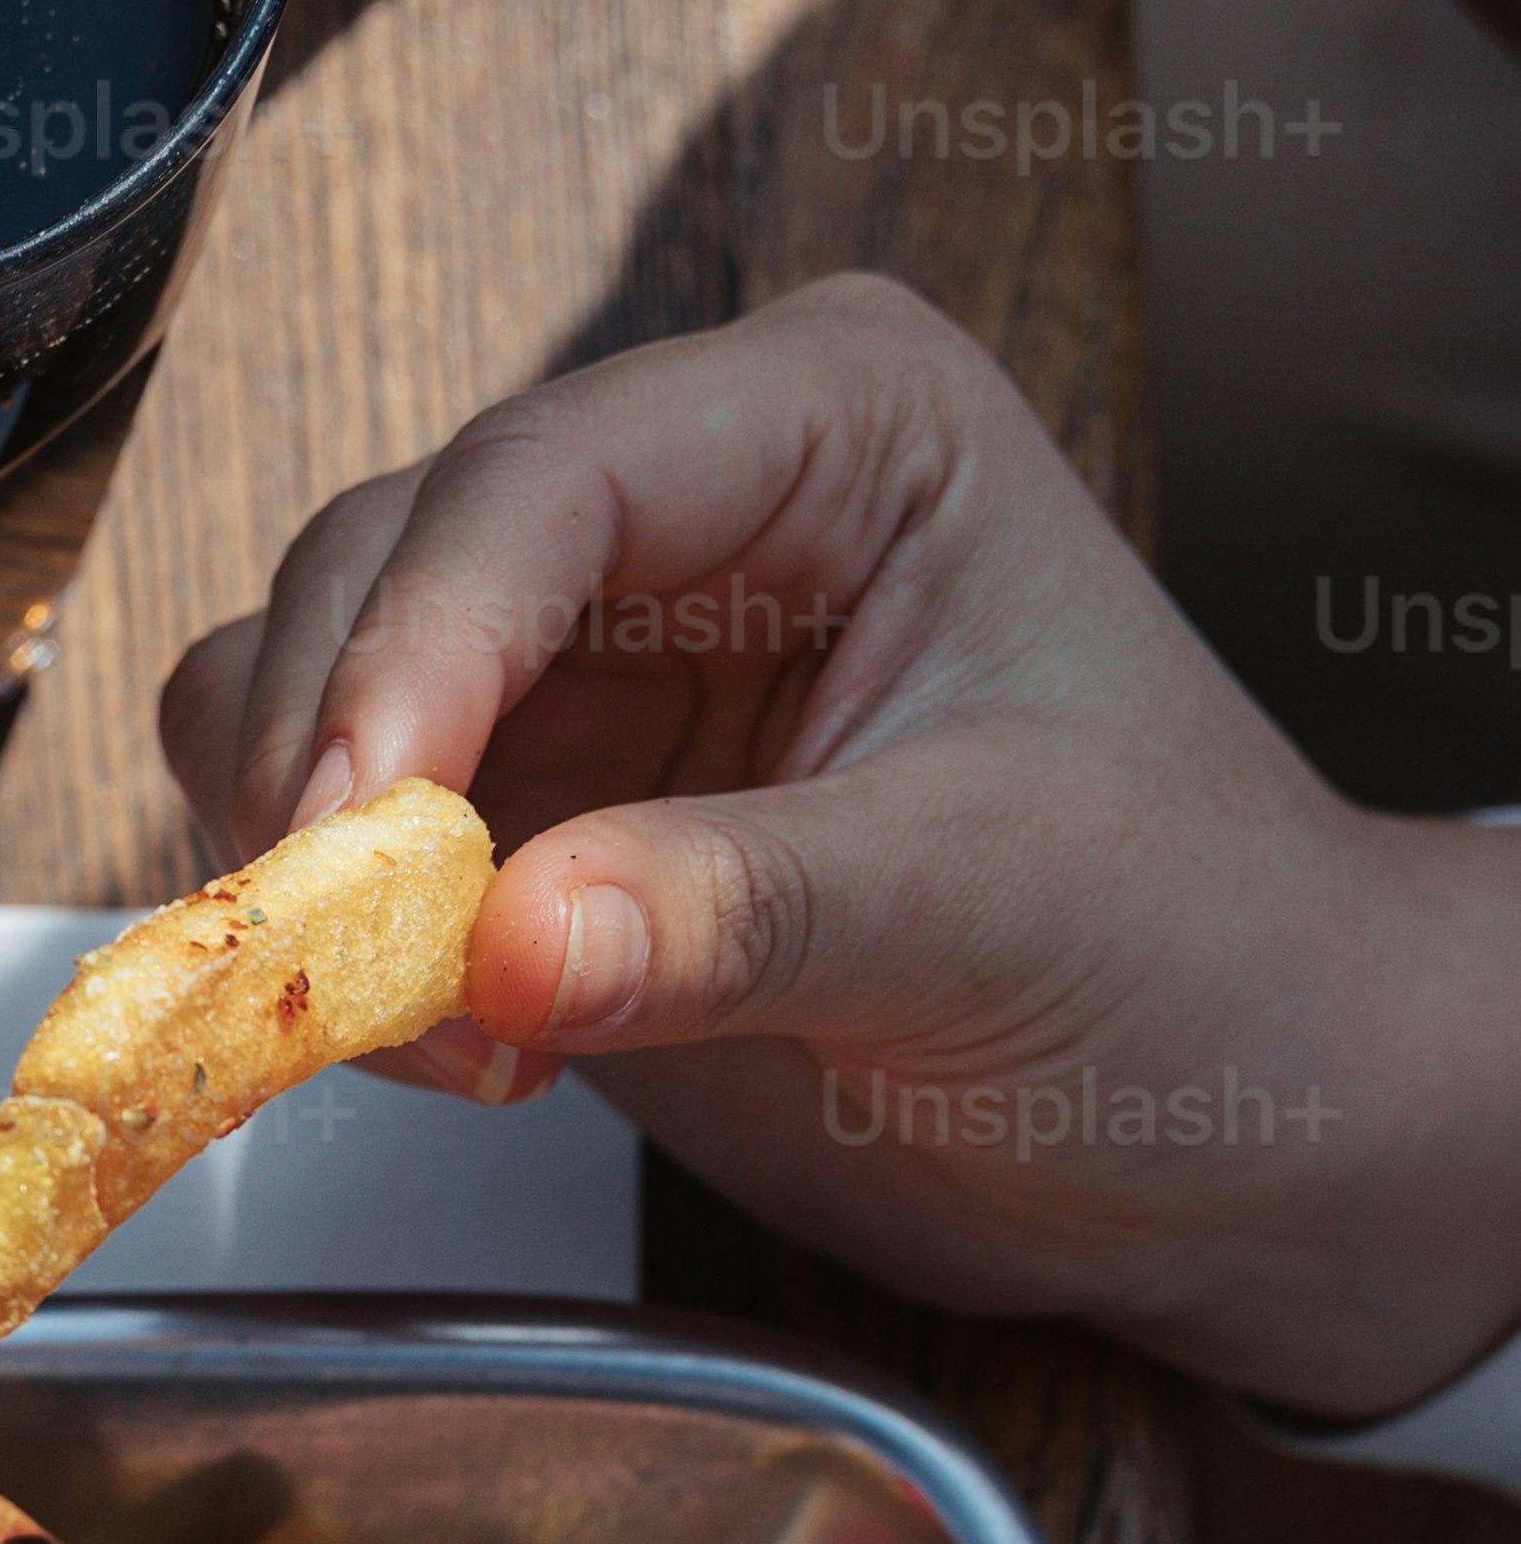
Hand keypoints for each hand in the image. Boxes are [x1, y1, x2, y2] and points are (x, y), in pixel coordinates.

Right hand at [158, 271, 1520, 1424]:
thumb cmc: (1193, 947)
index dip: (419, 641)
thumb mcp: (991, 907)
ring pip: (311, 689)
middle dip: (345, 771)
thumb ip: (741, 912)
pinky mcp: (529, 817)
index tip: (359, 826)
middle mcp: (683, 510)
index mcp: (835, 424)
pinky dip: (324, 937)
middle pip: (385, 565)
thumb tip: (511, 941)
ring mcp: (589, 663)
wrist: (1232, 1119)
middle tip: (365, 966)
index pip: (548, 475)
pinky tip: (458, 1037)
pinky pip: (329, 839)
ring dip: (314, 866)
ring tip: (442, 1029)